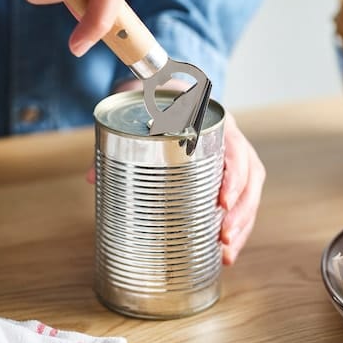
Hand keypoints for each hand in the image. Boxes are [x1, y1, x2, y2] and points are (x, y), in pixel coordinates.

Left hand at [89, 79, 264, 264]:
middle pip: (250, 176)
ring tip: (227, 251)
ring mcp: (235, 156)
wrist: (171, 90)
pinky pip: (243, 200)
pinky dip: (238, 227)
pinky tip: (226, 251)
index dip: (234, 175)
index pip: (234, 147)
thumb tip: (91, 176)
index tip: (223, 201)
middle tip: (223, 236)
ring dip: (242, 224)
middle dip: (241, 210)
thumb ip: (118, 141)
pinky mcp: (231, 174)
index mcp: (216, 121)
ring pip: (251, 192)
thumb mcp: (143, 110)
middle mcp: (231, 138)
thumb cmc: (161, 101)